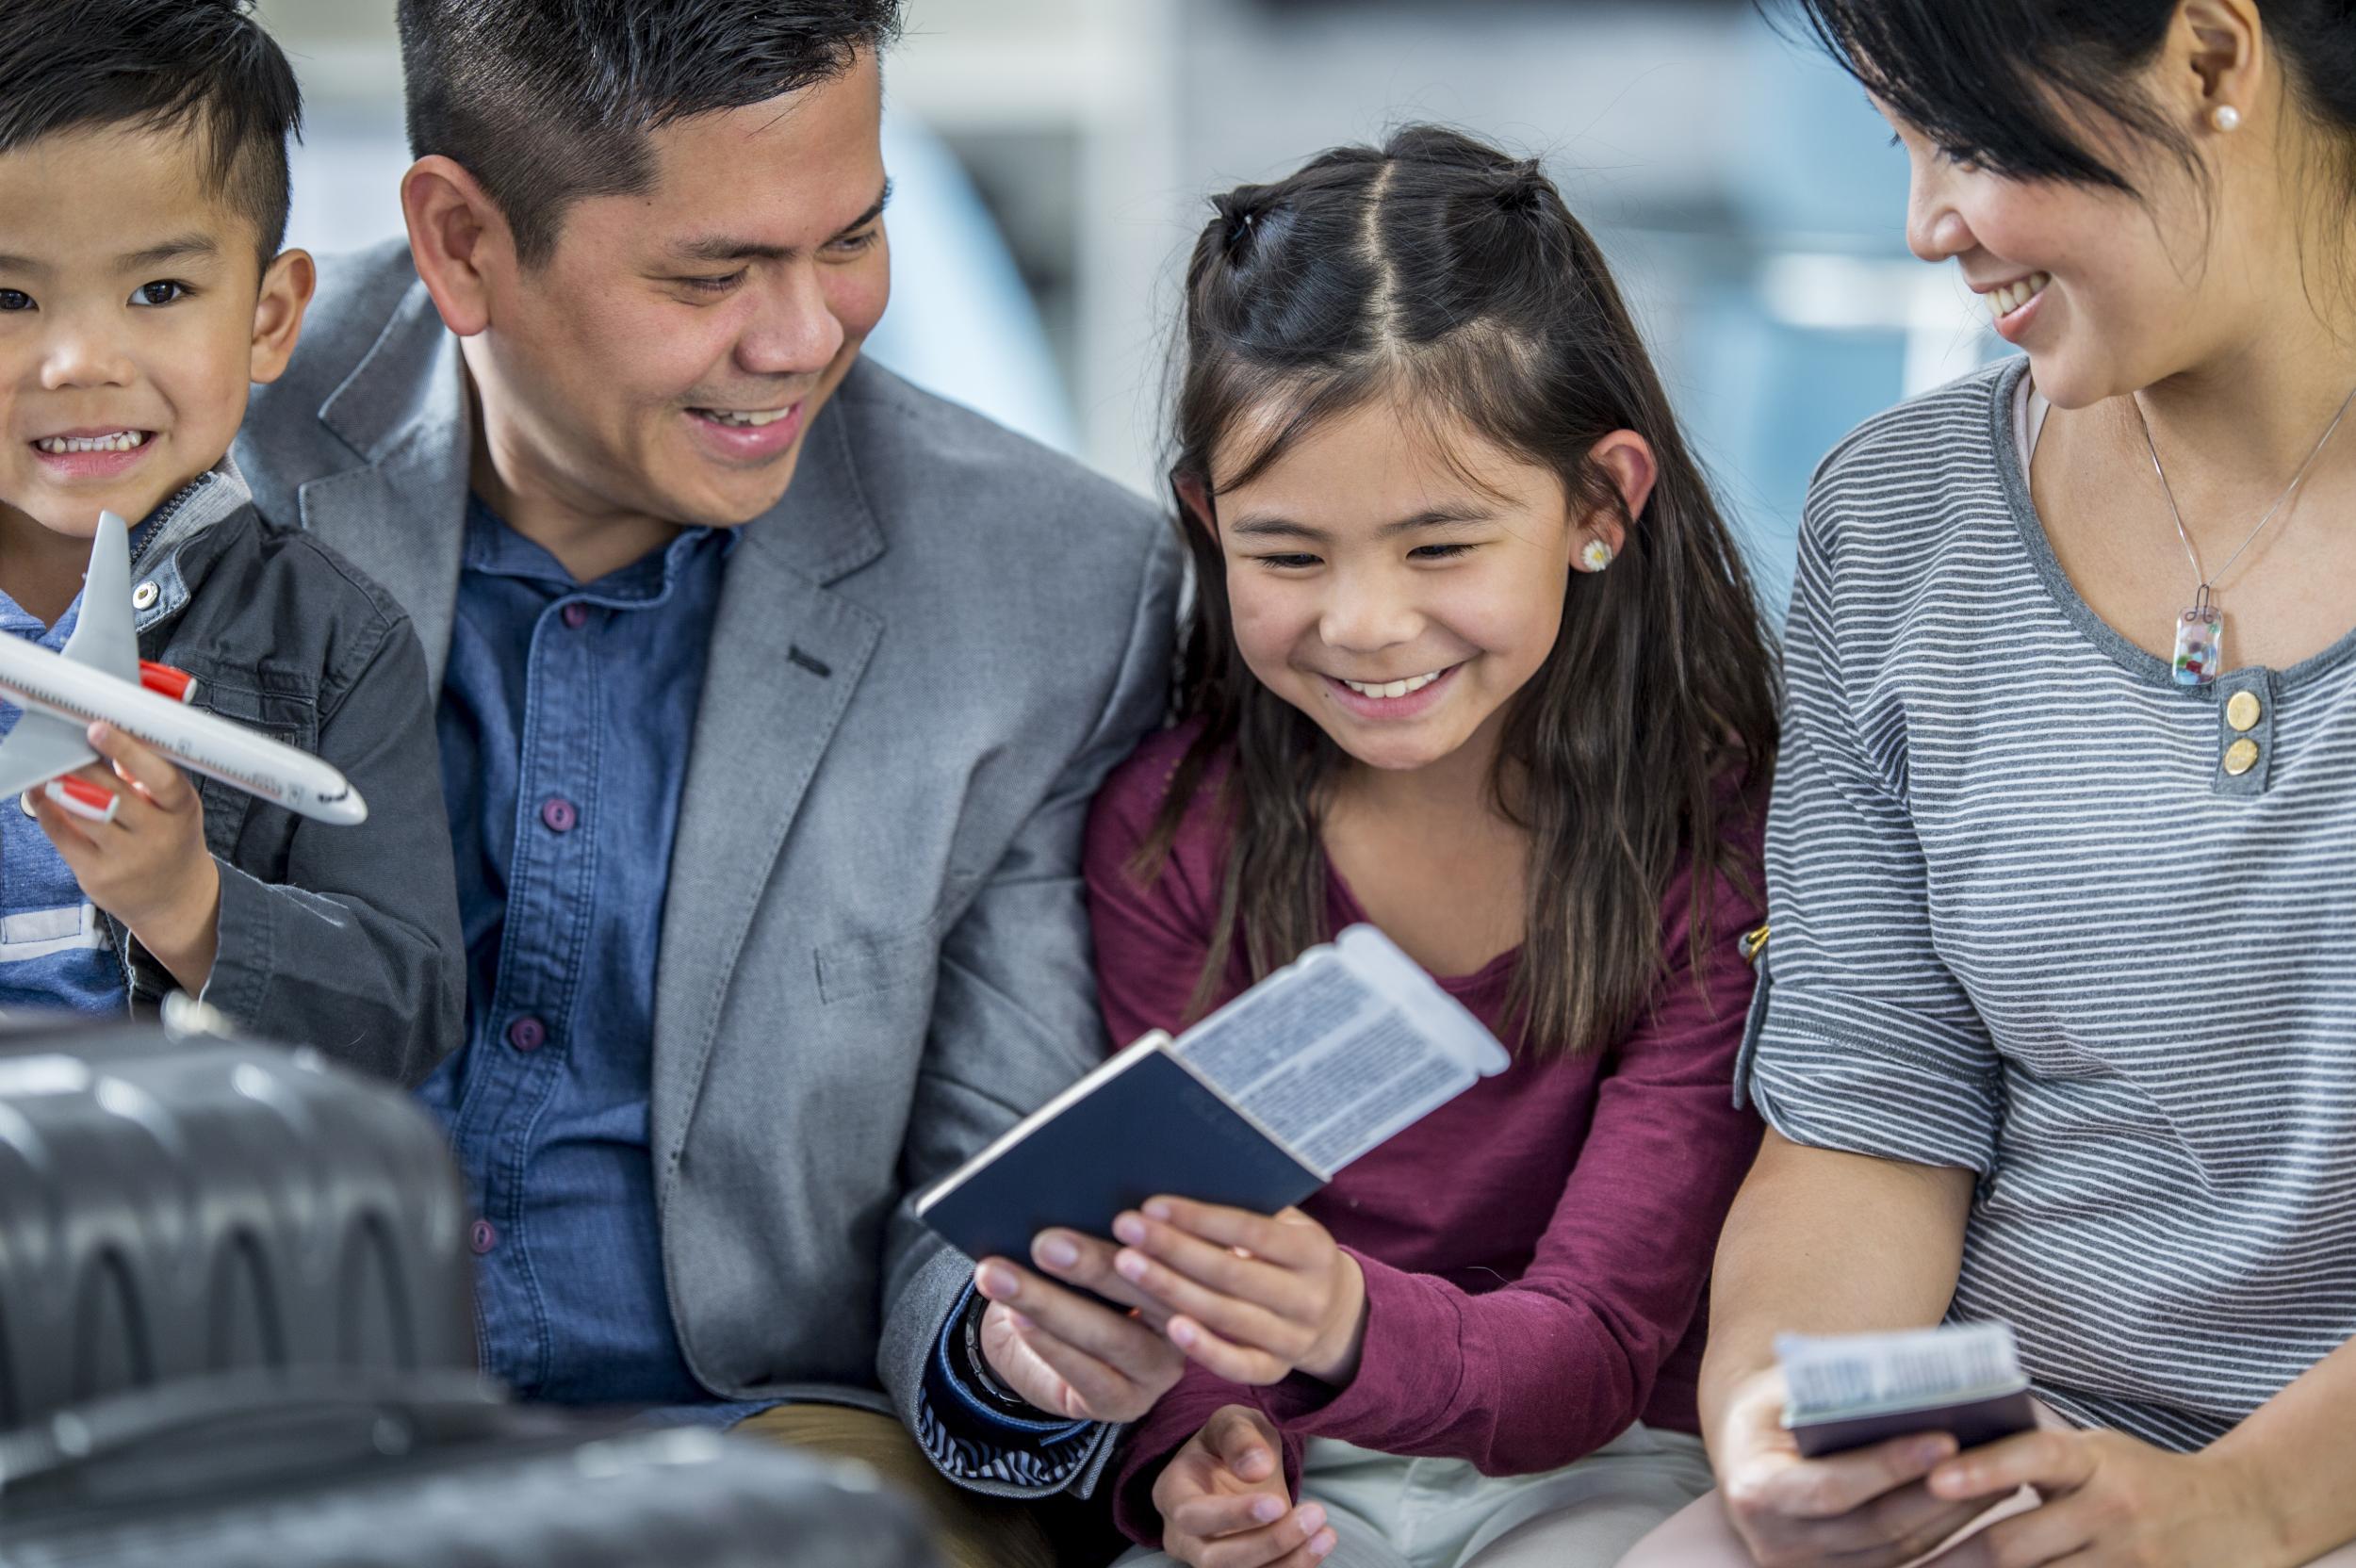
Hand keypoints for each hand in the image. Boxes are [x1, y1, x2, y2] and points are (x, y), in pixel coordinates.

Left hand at [36, 722, 218, 991]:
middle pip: (112, 793)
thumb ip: (144, 779)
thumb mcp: (174, 809)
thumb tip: (100, 740)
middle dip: (80, 765)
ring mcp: (128, 859)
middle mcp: (159, 835)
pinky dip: (47, 811)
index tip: (97, 729)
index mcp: (182, 809)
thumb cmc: (171, 840)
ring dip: (59, 786)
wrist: (175, 899)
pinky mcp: (98, 876)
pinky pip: (63, 836)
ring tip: (45, 766)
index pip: (160, 778)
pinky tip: (41, 795)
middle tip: (58, 742)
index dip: (128, 752)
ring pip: (83, 813)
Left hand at [971, 1227, 1184, 1421]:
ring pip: (1112, 1337)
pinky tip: (1018, 1319)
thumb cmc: (1074, 1283)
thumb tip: (1077, 1213)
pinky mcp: (1125, 1402)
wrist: (1039, 1348)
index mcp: (1194, 1276)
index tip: (1118, 1216)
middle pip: (1145, 1294)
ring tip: (1006, 1278)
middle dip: (1092, 1265)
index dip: (1153, 1237)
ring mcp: (1159, 1370)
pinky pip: (1090, 1375)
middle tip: (1045, 1242)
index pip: (1180, 1255)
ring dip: (1051, 1305)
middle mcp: (1188, 1325)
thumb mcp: (1096, 1255)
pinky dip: (1050, 1344)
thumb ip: (1105, 1239)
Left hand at [1110, 1198, 1365, 1385]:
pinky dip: (1205, 1350)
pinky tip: (1169, 1327)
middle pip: (1232, 1273)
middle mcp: (1309, 1297)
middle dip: (1173, 1249)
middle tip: (1125, 1228)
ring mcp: (1295, 1339)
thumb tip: (1178, 1190)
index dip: (1200, 1219)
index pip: (1252, 1231)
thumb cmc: (1287, 1253)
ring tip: (1125, 1266)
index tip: (1151, 1205)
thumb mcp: (1286, 1226)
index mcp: (1314, 1251)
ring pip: (1227, 1316)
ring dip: (1171, 1290)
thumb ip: (1247, 1212)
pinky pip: (1238, 1367)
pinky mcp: (1276, 1371)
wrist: (1334, 1313)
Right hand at [1154, 1404, 1334, 1567]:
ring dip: (1288, 1562)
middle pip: (1214, 1560)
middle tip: (1313, 1514)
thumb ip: (1240, 1438)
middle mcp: (1183, 1536)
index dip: (1232, 1517)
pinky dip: (1294, 1567)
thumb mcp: (1233, 1422)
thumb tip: (1257, 1468)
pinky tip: (1321, 1543)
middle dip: (1268, 1543)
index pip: (1192, 1516)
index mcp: (1172, 1493)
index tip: (1277, 1503)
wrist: (1242, 1465)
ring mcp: (1208, 1559)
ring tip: (1324, 1532)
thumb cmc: (1231, 1442)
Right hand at [1715, 1364, 1998, 1567]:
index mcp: (1755, 1491)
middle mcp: (1777, 1544)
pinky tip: (1979, 1501)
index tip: (1946, 1439)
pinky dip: (1944, 1532)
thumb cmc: (1773, 1409)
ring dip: (1954, 1515)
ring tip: (2001, 1476)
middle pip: (1875, 1526)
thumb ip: (1832, 1391)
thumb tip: (1909, 1381)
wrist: (1747, 1453)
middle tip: (1995, 1458)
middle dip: (1939, 1493)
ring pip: (1900, 1550)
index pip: (1832, 1487)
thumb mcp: (1786, 1389)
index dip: (1889, 1466)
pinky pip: (1904, 1562)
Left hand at [1921, 1428, 2289, 1567]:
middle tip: (1903, 1567)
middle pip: (2016, 1543)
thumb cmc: (2141, 1478)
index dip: (1983, 1469)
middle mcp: (2113, 1508)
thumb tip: (1942, 1457)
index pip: (2035, 1456)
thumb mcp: (2097, 1452)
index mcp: (2096, 1459)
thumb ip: (2034, 1457)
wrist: (2240, 1516)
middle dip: (1952, 1561)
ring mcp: (2131, 1560)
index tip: (1932, 1479)